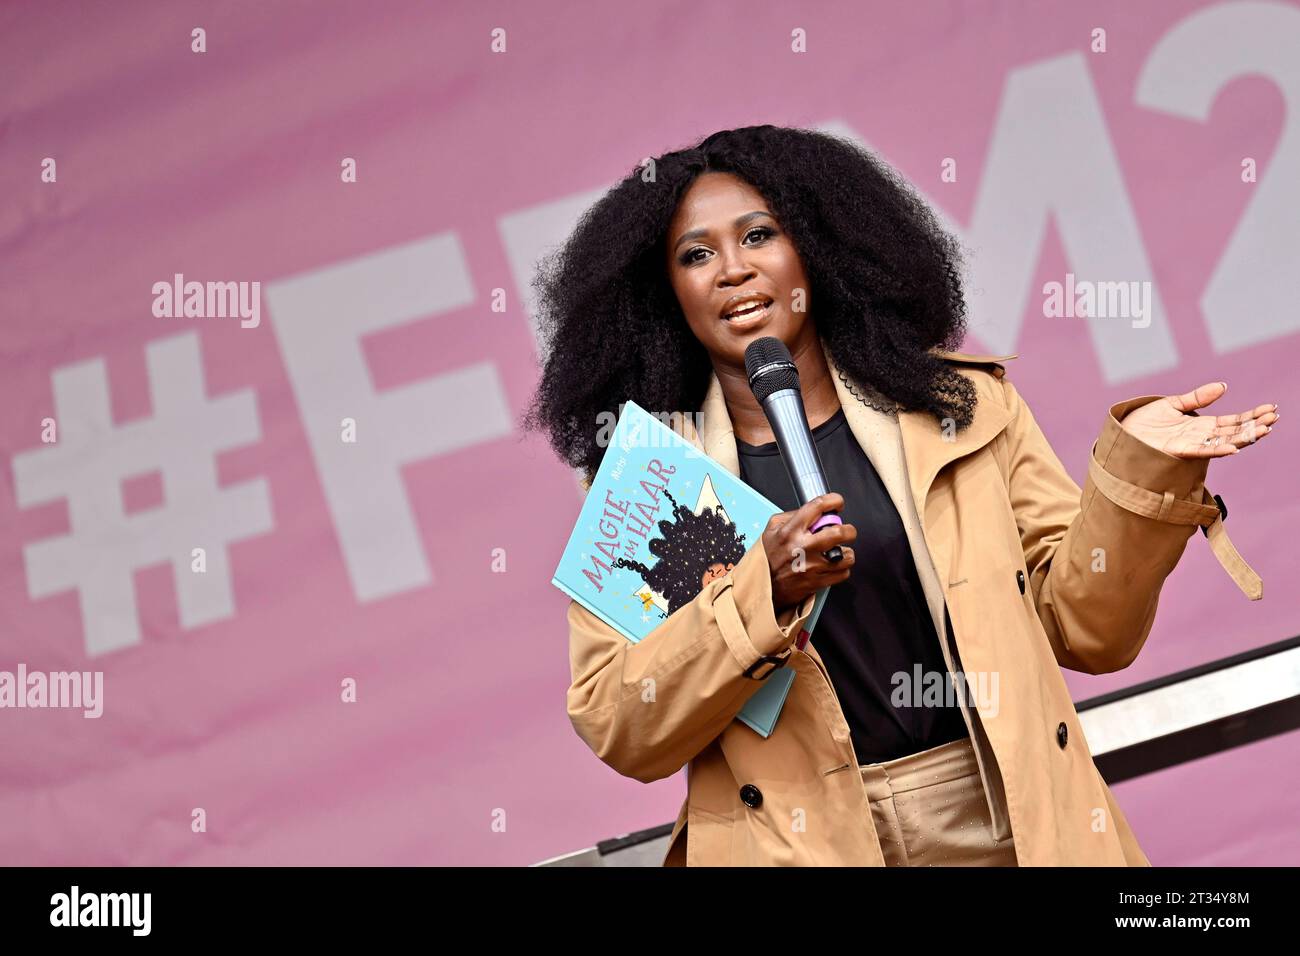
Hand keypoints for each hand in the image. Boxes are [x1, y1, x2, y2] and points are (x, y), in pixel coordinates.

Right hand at [763, 493, 855, 613]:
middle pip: (840, 532)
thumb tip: (815, 512)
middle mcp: (803, 547)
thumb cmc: (767, 557)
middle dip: (848, 530)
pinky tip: (832, 566)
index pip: (817, 506)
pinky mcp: (817, 582)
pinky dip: (841, 569)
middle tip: (845, 531)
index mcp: (791, 531)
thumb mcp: (771, 529)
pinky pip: (843, 573)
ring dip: (845, 552)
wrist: (761, 587)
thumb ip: (792, 517)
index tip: (838, 503)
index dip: (833, 500)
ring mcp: (812, 566)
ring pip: (846, 555)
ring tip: (837, 552)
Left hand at [1120, 382, 1277, 458]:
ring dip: (1244, 437)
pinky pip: (1201, 451)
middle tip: (1274, 419)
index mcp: (1201, 425)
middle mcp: (1200, 437)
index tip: (1271, 409)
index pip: (1234, 421)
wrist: (1123, 432)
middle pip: (1234, 432)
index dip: (1252, 416)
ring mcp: (1191, 444)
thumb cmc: (1145, 421)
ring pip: (1224, 442)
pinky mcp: (1177, 451)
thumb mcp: (1173, 404)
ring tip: (1263, 430)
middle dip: (1255, 426)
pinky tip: (1234, 447)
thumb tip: (1223, 386)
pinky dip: (1218, 449)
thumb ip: (1198, 397)